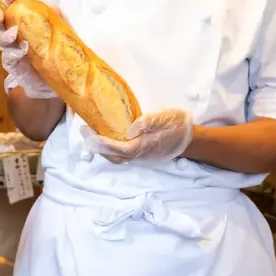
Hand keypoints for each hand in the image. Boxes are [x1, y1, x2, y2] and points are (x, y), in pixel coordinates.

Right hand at [0, 4, 57, 98]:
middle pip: (0, 24)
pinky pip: (9, 59)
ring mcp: (15, 52)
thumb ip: (55, 15)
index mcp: (25, 24)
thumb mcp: (62, 29)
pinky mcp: (16, 68)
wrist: (64, 78)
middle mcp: (16, 36)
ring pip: (2, 41)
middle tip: (0, 13)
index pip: (13, 9)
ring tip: (13, 33)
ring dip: (5, 35)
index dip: (9, 1)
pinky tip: (21, 50)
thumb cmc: (60, 51)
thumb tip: (47, 3)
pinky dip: (13, 53)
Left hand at [80, 109, 194, 162]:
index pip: (117, 148)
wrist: (190, 139)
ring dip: (101, 148)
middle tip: (84, 131)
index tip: (87, 131)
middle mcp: (139, 155)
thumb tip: (128, 129)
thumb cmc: (176, 125)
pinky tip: (105, 138)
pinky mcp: (141, 155)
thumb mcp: (164, 117)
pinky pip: (121, 155)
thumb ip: (146, 122)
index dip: (101, 142)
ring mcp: (140, 157)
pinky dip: (109, 149)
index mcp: (143, 146)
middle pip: (112, 157)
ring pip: (116, 158)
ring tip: (91, 134)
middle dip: (96, 146)